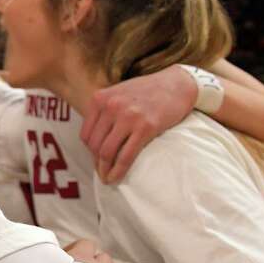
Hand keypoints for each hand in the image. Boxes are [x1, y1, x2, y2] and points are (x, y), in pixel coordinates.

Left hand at [81, 65, 195, 183]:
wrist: (177, 84)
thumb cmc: (147, 92)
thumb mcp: (117, 94)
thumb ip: (103, 111)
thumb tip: (93, 139)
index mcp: (99, 99)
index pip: (86, 134)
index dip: (89, 151)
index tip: (96, 159)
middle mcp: (110, 106)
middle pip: (94, 145)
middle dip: (96, 162)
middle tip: (101, 172)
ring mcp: (128, 117)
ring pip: (106, 152)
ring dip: (104, 169)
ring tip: (107, 178)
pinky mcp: (145, 127)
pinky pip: (126, 155)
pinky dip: (118, 170)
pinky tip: (116, 177)